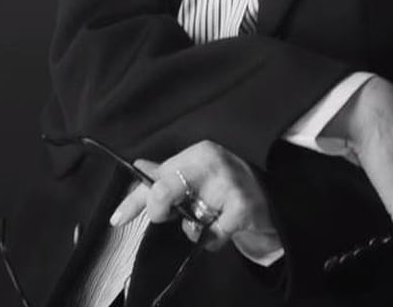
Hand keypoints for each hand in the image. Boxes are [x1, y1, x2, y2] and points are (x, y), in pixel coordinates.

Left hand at [108, 139, 281, 259]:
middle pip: (164, 190)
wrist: (276, 197)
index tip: (116, 219)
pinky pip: (211, 237)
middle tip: (169, 216)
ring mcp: (227, 185)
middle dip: (159, 210)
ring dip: (194, 227)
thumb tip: (139, 166)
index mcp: (198, 153)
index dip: (133, 201)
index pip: (156, 176)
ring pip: (189, 220)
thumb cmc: (229, 186)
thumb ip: (167, 173)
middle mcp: (212, 162)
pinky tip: (222, 229)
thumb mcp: (199, 174)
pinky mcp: (241, 208)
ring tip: (209, 217)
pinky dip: (212, 240)